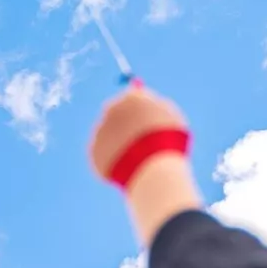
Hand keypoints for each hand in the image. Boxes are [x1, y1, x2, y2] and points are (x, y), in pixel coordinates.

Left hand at [89, 84, 200, 246]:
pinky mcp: (94, 152)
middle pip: (115, 114)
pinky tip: (129, 169)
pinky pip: (105, 157)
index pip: (131, 98)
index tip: (142, 119)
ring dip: (121, 146)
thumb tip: (154, 104)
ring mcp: (100, 131)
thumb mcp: (173, 120)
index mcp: (130, 98)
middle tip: (137, 140)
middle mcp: (111, 110)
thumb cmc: (168, 143)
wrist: (152, 168)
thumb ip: (160, 107)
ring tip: (140, 161)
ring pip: (111, 138)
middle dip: (124, 125)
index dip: (137, 110)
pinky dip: (114, 163)